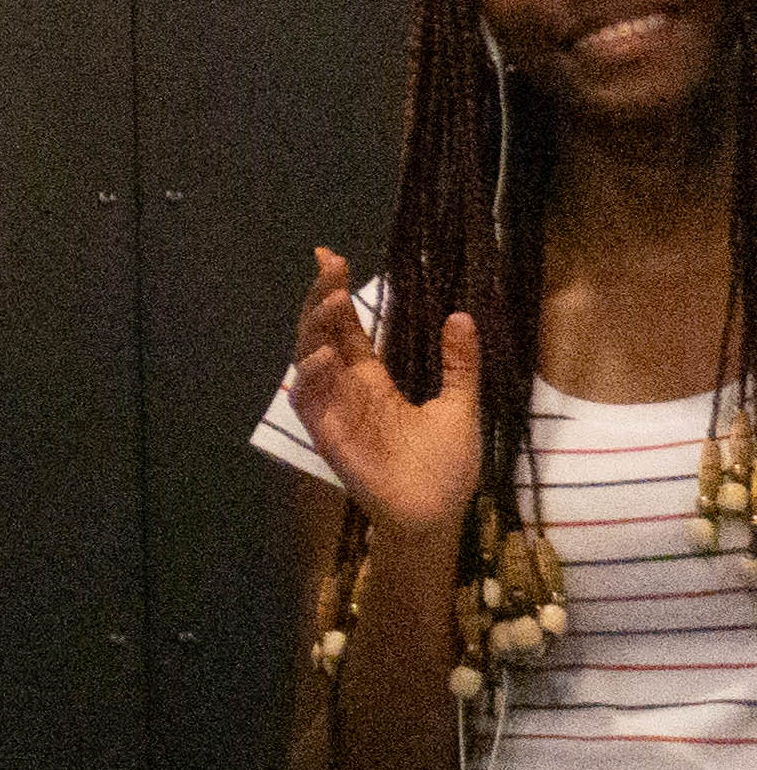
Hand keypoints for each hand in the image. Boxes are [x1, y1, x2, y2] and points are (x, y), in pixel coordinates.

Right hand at [291, 250, 481, 542]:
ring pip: (309, 359)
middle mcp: (346, 389)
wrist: (437, 514)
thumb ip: (458, 365)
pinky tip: (328, 354)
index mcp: (372, 380)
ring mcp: (334, 410)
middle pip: (321, 333)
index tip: (332, 256)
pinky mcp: (329, 435)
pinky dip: (313, 376)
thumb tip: (461, 315)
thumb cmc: (446, 467)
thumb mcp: (460, 407)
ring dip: (315, 328)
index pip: (347, 327)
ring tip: (334, 300)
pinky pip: (310, 400)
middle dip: (322, 298)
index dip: (336, 292)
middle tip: (330, 266)